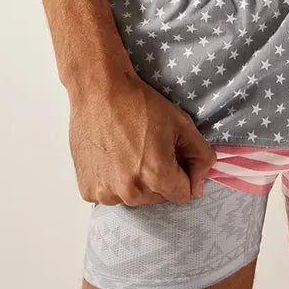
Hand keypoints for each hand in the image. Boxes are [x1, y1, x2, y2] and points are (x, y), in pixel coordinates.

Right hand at [68, 72, 217, 206]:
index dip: (182, 173)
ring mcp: (106, 193)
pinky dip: (113, 181)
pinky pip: (110, 195)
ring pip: (134, 197)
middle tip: (148, 148)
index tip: (172, 154)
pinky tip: (111, 157)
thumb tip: (199, 187)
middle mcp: (130, 191)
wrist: (100, 91)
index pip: (183, 194)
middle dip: (159, 178)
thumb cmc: (140, 104)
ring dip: (135, 181)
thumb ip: (201, 157)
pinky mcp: (88, 189)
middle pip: (158, 198)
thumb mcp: (182, 124)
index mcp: (156, 176)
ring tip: (128, 151)